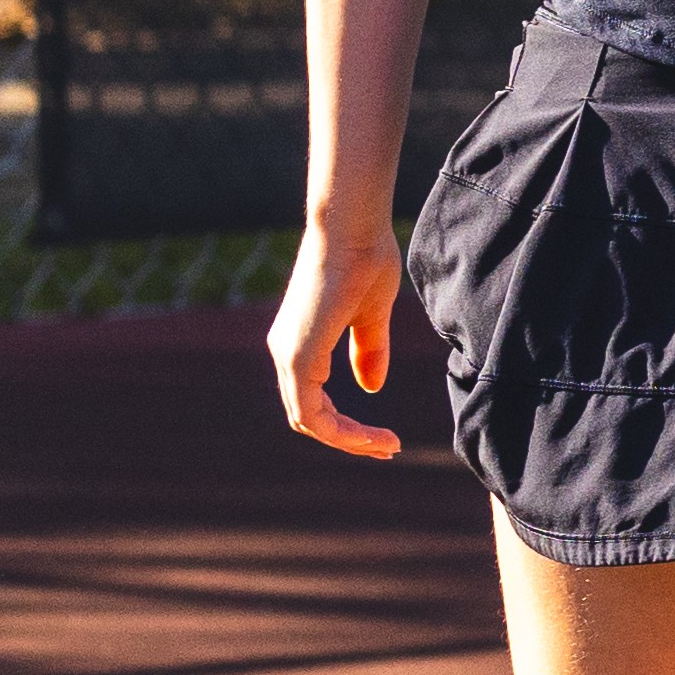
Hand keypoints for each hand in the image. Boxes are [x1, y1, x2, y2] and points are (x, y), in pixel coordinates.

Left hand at [269, 219, 406, 461]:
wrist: (352, 226)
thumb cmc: (365, 258)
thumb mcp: (372, 314)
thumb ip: (369, 351)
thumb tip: (371, 387)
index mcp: (301, 342)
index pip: (314, 401)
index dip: (347, 425)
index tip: (385, 435)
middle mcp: (287, 351)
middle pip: (309, 417)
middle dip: (348, 439)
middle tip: (387, 448)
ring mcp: (290, 353)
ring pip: (308, 419)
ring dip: (347, 439)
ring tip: (386, 446)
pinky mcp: (299, 354)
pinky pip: (310, 411)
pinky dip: (340, 430)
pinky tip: (372, 434)